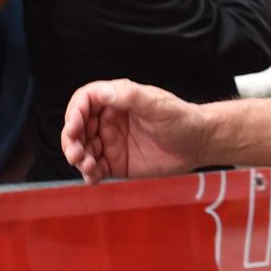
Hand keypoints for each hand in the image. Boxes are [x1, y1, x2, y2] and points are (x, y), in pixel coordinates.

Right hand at [61, 79, 207, 182]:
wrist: (198, 143)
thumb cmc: (181, 118)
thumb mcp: (156, 104)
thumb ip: (129, 96)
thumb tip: (102, 92)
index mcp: (116, 100)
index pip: (85, 101)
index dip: (74, 113)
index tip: (73, 127)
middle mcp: (109, 120)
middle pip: (78, 127)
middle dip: (71, 140)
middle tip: (76, 153)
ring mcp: (112, 142)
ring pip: (83, 149)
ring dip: (79, 158)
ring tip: (88, 166)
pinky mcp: (117, 163)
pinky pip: (96, 168)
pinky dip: (89, 173)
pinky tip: (93, 177)